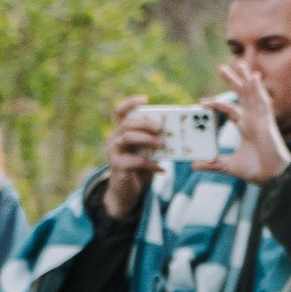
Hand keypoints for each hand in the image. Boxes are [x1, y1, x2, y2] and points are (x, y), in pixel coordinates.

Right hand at [101, 98, 164, 223]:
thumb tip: (177, 131)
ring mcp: (114, 153)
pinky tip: (161, 168)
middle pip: (127, 123)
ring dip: (146, 139)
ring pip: (127, 138)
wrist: (126, 192)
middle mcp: (115, 139)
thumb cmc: (139, 167)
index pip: (121, 111)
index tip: (145, 99)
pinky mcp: (117, 167)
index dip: (131, 103)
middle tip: (160, 127)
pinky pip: (133, 161)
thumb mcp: (146, 150)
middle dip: (145, 122)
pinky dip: (149, 163)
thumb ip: (155, 140)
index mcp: (122, 131)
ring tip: (161, 144)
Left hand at [211, 52, 290, 187]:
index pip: (230, 110)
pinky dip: (258, 89)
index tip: (201, 102)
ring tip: (239, 63)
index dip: (216, 104)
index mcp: (246, 127)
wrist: (272, 177)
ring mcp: (261, 119)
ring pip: (252, 94)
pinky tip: (254, 77)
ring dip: (245, 78)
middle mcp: (254, 120)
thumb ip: (212, 163)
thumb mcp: (227, 166)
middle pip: (242, 95)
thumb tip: (194, 165)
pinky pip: (262, 102)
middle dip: (233, 81)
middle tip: (222, 67)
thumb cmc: (256, 170)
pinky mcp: (266, 122)